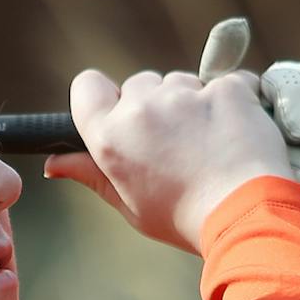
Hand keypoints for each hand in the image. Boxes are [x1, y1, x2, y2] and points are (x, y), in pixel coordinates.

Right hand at [44, 18, 290, 255]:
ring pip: (181, 81)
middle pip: (140, 83)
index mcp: (110, 136)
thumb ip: (91, 174)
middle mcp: (142, 108)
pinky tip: (236, 130)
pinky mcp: (226, 87)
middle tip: (173, 142)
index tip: (119, 113)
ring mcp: (186, 94)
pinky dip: (231, 99)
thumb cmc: (182, 217)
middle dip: (153, 104)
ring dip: (191, 101)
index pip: (86, 86)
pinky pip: (226, 81)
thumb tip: (53, 165)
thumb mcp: (128, 204)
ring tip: (208, 142)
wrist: (245, 214)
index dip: (102, 96)